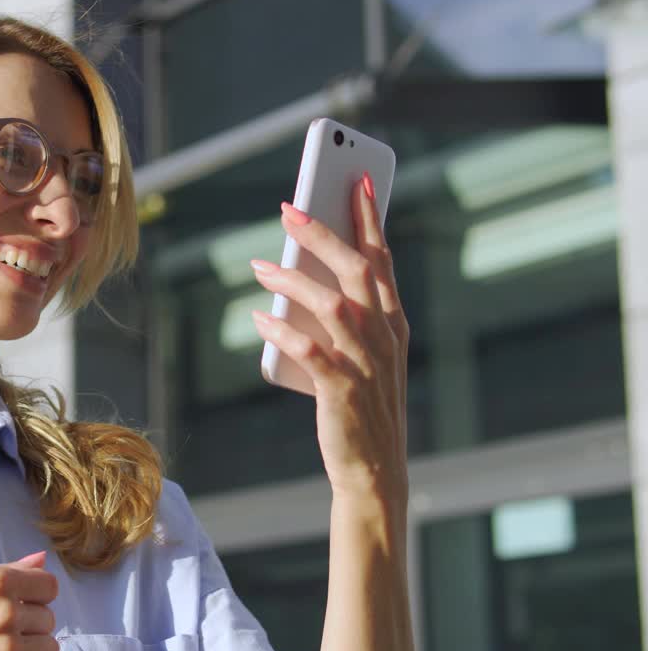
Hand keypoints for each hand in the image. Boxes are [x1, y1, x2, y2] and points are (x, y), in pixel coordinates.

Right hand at [0, 551, 59, 650]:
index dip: (36, 594)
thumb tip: (41, 559)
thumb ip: (6, 571)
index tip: (22, 602)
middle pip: (48, 618)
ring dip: (31, 648)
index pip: (48, 585)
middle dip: (29, 623)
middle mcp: (6, 614)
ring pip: (48, 647)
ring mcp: (8, 650)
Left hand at [250, 177, 409, 503]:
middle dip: (323, 235)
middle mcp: (384, 337)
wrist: (372, 470)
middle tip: (290, 208)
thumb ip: (344, 316)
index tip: (356, 180)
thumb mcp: (362, 355)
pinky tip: (258, 318)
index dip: (369, 219)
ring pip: (331, 305)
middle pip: (356, 271)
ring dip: (292, 280)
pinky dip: (282, 331)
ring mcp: (366, 363)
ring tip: (259, 266)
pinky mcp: (341, 391)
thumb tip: (302, 276)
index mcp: (393, 324)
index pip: (383, 260)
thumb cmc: (362, 407)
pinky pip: (309, 351)